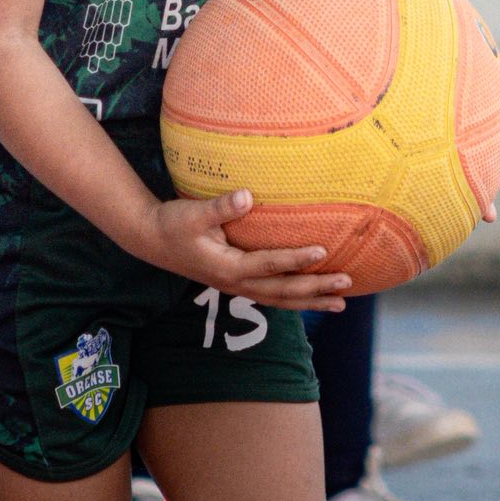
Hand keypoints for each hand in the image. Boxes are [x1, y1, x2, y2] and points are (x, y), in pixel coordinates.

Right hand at [136, 190, 352, 311]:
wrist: (152, 240)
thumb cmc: (173, 224)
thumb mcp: (193, 214)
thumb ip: (220, 207)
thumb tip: (246, 196)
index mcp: (228, 268)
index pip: (270, 265)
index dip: (296, 259)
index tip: (322, 251)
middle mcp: (236, 283)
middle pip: (283, 292)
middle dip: (316, 290)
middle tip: (347, 284)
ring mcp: (237, 287)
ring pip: (280, 300)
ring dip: (311, 302)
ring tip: (340, 304)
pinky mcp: (237, 283)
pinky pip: (272, 296)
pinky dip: (295, 300)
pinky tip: (312, 299)